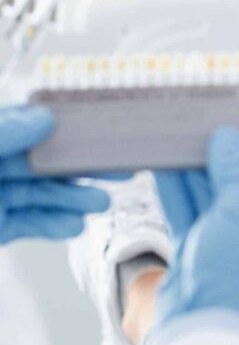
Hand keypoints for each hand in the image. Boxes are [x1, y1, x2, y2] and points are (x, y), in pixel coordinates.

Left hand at [0, 105, 112, 242]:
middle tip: (120, 169)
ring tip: (101, 204)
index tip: (101, 126)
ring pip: (45, 194)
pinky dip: (55, 224)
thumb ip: (7, 133)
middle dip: (82, 167)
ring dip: (75, 199)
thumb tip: (45, 116)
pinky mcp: (0, 228)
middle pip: (47, 161)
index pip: (30, 122)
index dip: (66, 124)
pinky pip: (33, 223)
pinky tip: (74, 225)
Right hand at [152, 126, 238, 338]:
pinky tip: (163, 162)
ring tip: (179, 133)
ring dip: (194, 166)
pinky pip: (187, 209)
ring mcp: (225, 238)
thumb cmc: (233, 271)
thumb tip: (229, 136)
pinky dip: (175, 187)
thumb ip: (234, 171)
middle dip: (221, 151)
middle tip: (204, 118)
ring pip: (209, 192)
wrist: (200, 328)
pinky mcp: (195, 247)